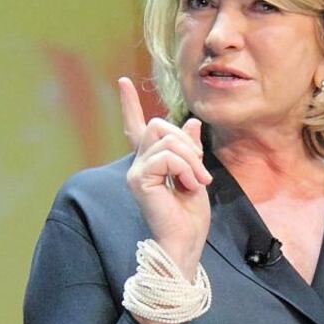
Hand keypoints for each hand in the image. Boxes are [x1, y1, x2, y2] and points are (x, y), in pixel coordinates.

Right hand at [117, 77, 212, 277]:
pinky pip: (168, 156)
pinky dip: (185, 168)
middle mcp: (138, 165)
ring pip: (167, 140)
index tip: (123, 82)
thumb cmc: (190, 216)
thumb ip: (190, 149)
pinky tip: (188, 185)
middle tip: (200, 172)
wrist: (185, 242)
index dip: (129, 105)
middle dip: (187, 144)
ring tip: (197, 182)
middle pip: (160, 125)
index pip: (136, 128)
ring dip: (191, 159)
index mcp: (150, 163)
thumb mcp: (196, 174)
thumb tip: (191, 122)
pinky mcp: (139, 180)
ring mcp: (136, 172)